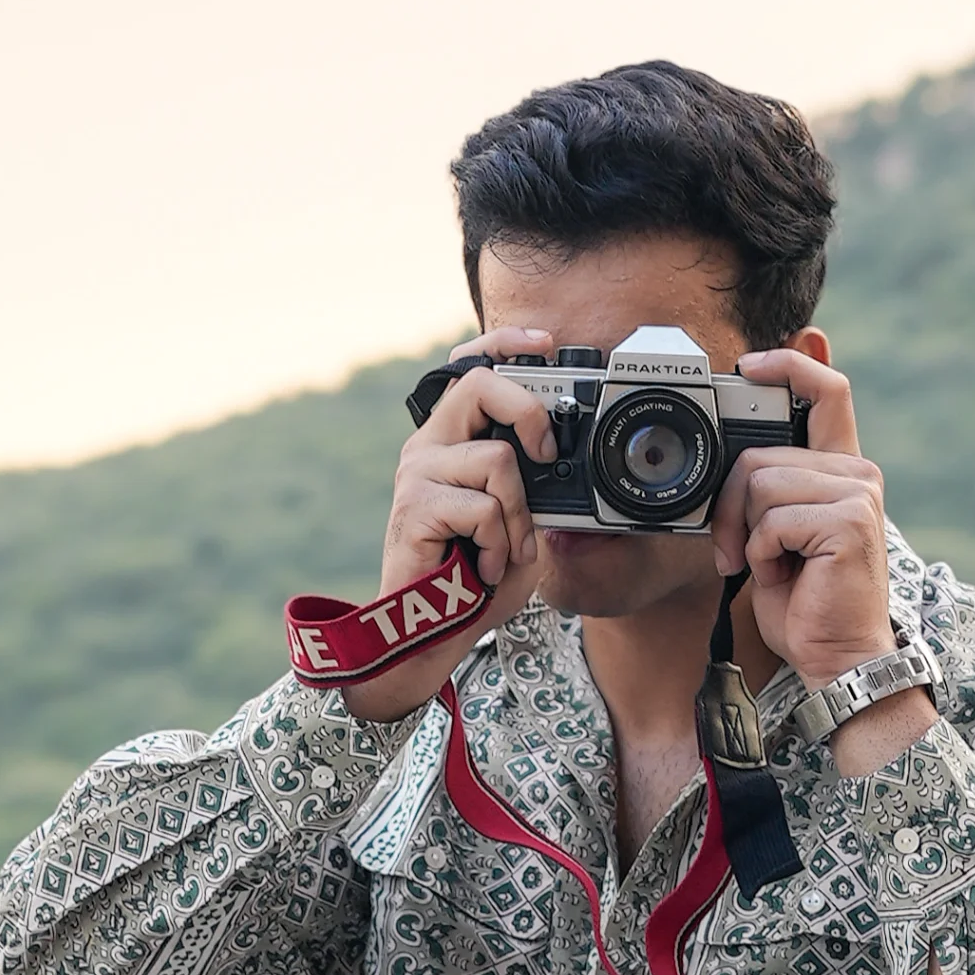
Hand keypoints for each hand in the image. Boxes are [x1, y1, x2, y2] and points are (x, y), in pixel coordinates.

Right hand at [345, 330, 556, 717]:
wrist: (433, 632)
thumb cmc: (475, 578)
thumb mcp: (518, 519)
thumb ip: (531, 482)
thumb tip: (560, 454)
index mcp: (451, 440)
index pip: (467, 368)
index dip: (504, 342)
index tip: (543, 342)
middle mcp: (428, 446)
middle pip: (478, 383)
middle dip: (528, 411)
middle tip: (545, 453)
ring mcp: (417, 473)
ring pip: (496, 458)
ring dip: (519, 513)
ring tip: (506, 547)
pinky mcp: (414, 506)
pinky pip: (484, 506)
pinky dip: (501, 542)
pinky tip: (487, 565)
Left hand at [714, 350, 898, 687]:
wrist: (839, 658)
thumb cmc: (807, 602)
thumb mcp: (780, 534)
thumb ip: (769, 490)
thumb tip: (732, 461)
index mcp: (843, 470)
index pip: (828, 391)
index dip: (788, 366)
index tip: (749, 365)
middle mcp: (857, 474)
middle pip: (760, 454)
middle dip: (729, 505)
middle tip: (735, 550)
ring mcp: (857, 494)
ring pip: (759, 482)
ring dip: (743, 533)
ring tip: (767, 566)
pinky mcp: (848, 521)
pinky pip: (771, 519)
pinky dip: (759, 554)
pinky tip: (783, 576)